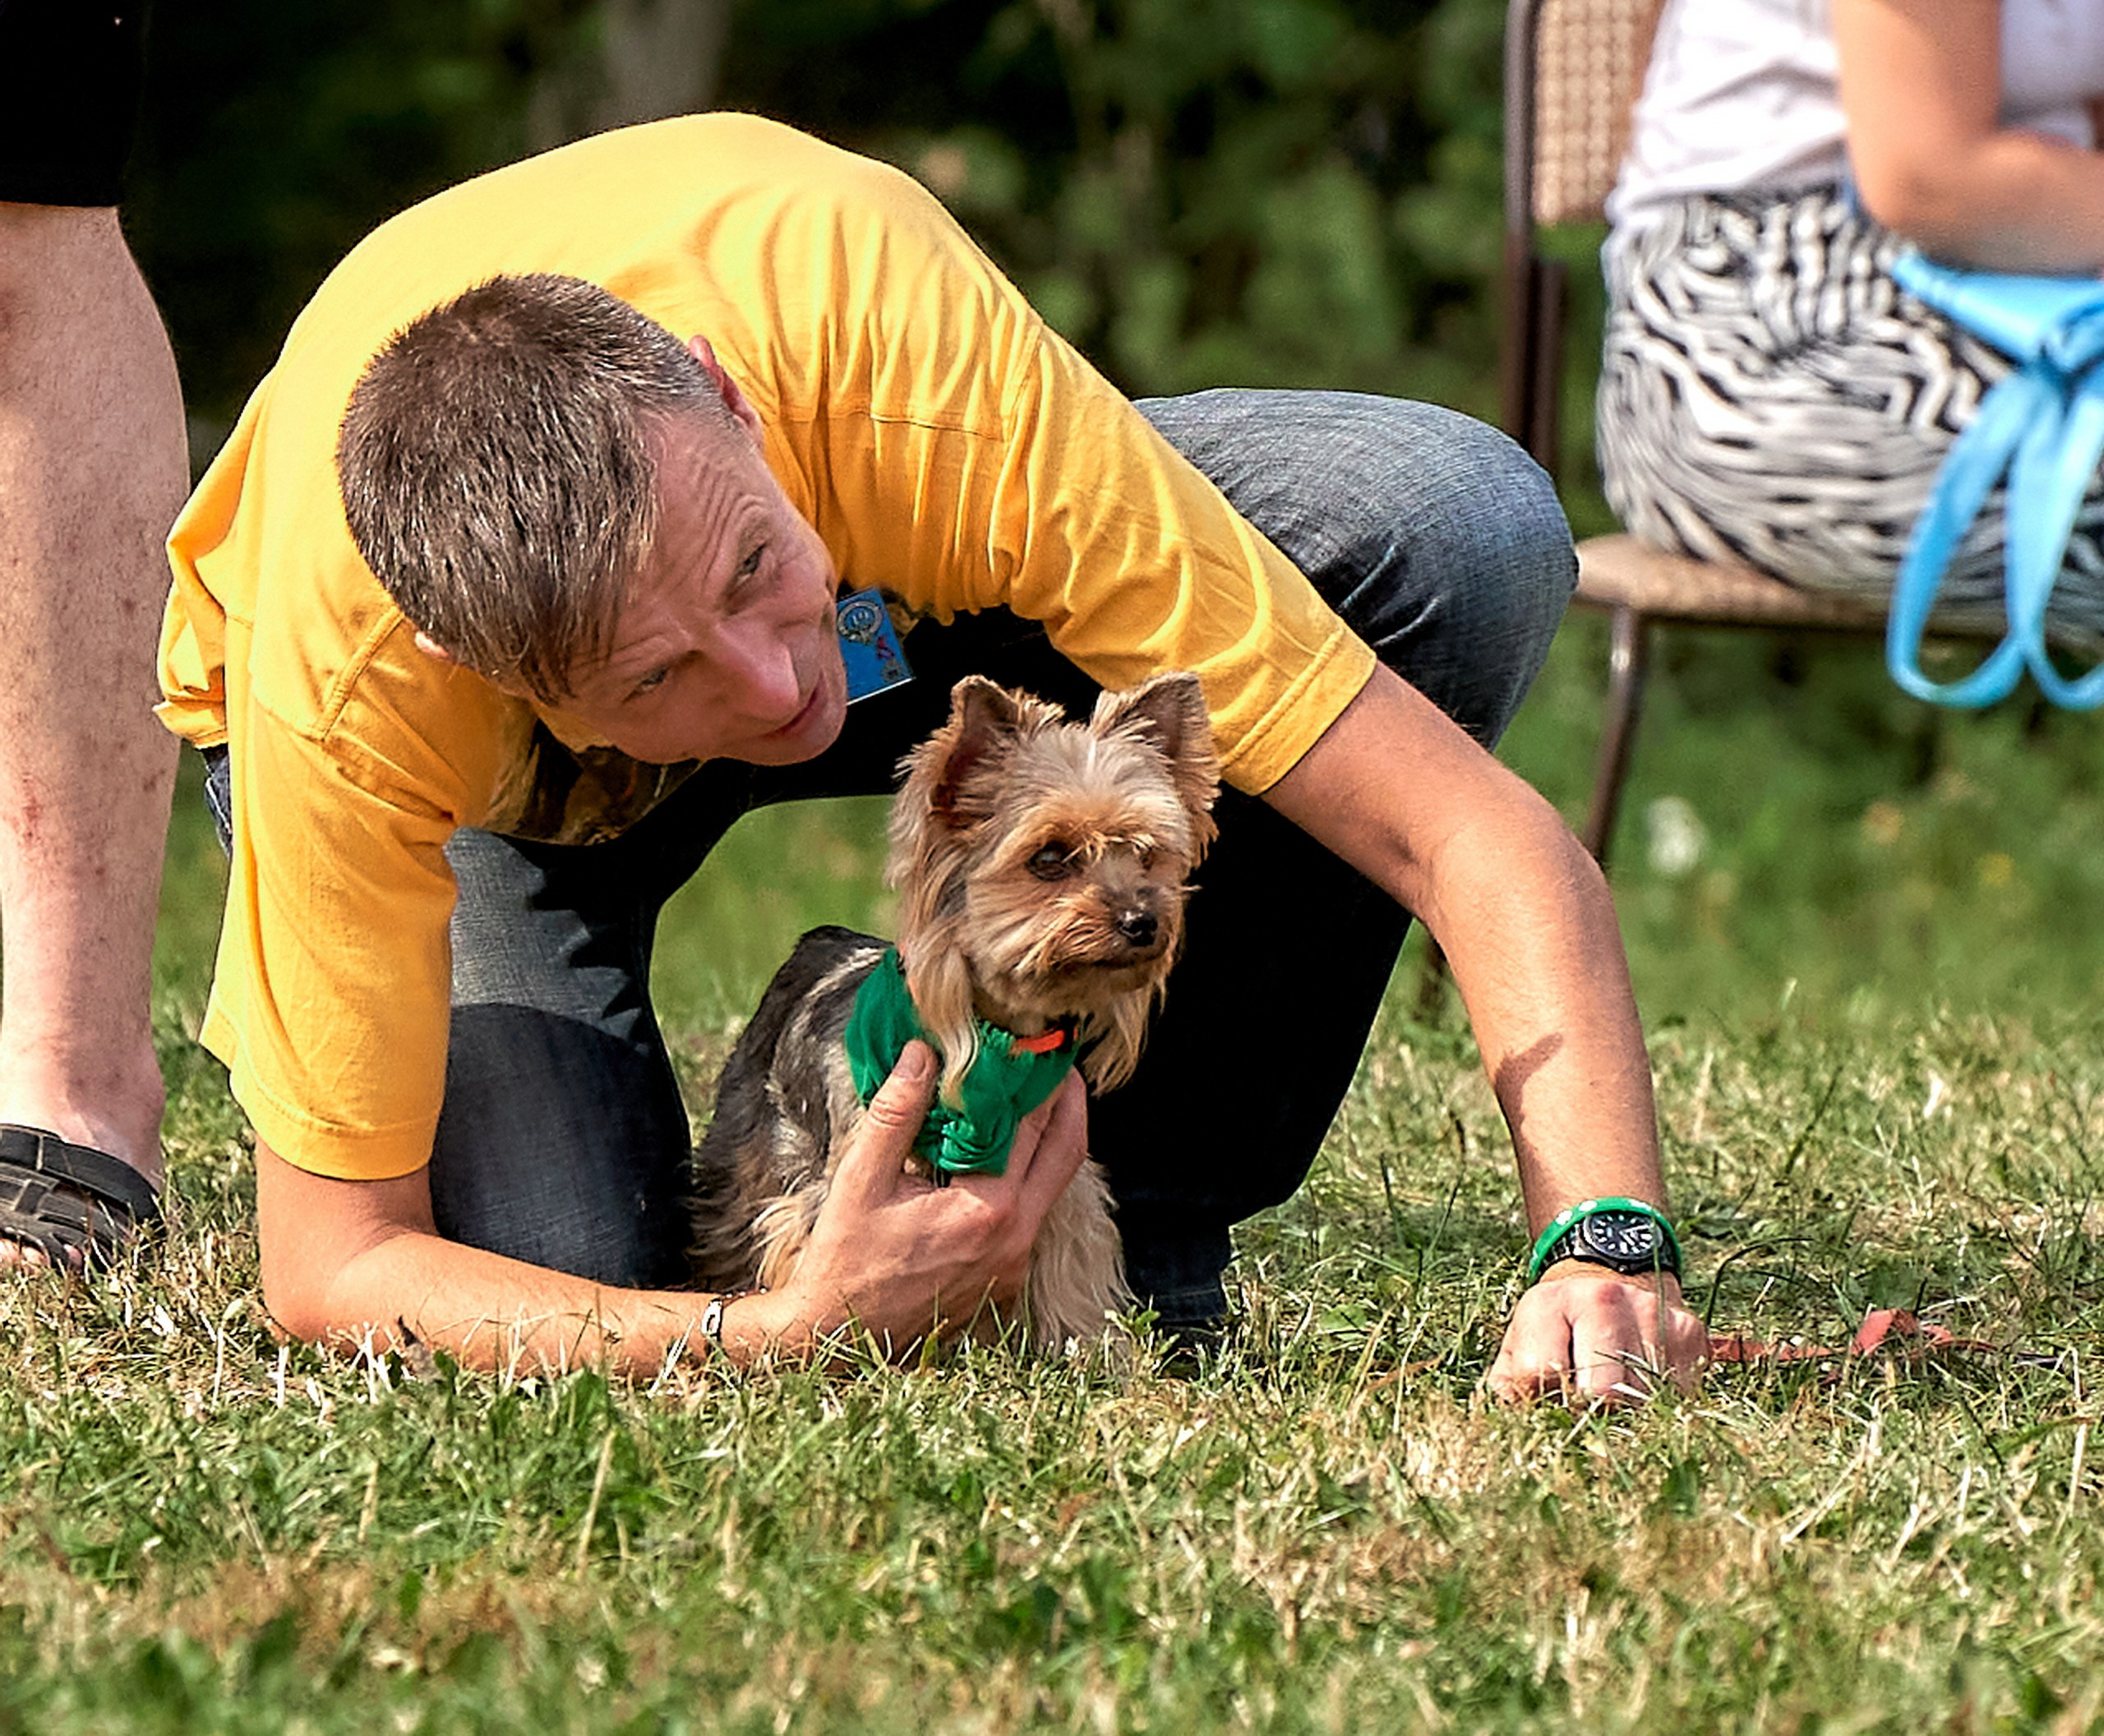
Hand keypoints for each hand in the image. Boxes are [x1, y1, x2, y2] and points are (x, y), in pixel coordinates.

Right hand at [759, 1040, 1090, 1354]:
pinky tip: (1001, 1156)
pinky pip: (1032, 1216)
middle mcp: (1015, 1239)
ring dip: (1049, 1141)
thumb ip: (897, 1112)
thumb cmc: (844, 1261)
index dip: (1038, 1078)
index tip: (1040, 1042)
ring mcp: (1015, 1264)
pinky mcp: (1006, 1281)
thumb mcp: (863, 1178)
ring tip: (1033, 1098)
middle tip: (1057, 1061)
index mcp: (987, 1210)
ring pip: (1053, 1187)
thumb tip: (922, 1053)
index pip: (1033, 1127)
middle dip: (1067, 1103)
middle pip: (1066, 1153)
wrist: (839, 1340)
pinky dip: (1026, 1178)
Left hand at [1486, 1262, 1708, 1406]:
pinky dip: (1662, 1403)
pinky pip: (1681, 1394)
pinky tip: (1645, 1386)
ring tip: (1616, 1393)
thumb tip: (1517, 1433)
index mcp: (1550, 1303)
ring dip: (1631, 1412)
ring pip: (1645, 1400)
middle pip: (1602, 1393)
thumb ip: (1509, 1389)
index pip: (1540, 1373)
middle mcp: (1603, 1300)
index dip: (1541, 1400)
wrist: (1608, 1278)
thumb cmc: (1557, 1327)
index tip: (1548, 1398)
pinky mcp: (1688, 1331)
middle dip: (1593, 1413)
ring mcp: (1651, 1313)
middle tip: (1587, 1409)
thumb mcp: (1519, 1346)